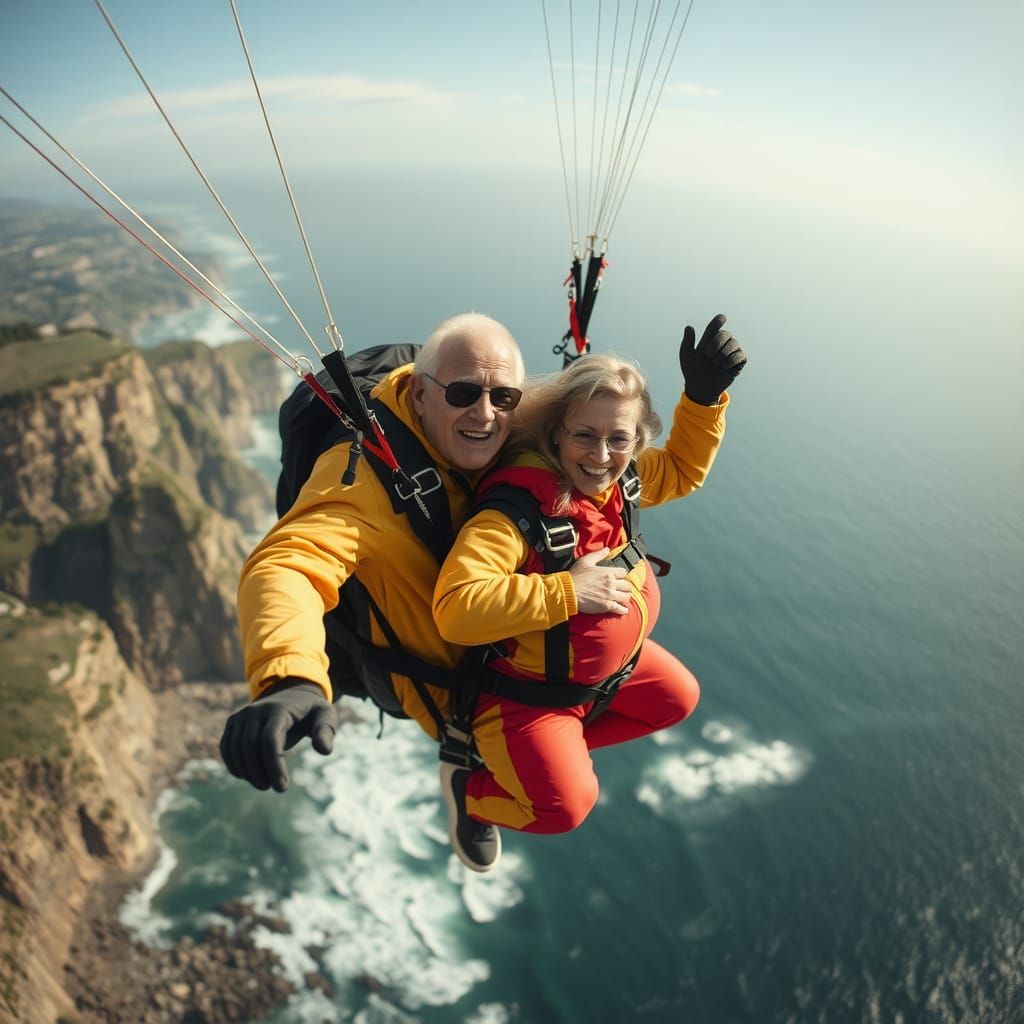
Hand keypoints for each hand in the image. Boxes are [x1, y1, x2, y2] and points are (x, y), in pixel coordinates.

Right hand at [219, 678, 336, 791]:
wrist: (292, 695)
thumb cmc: (310, 711)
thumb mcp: (325, 716)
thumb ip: (326, 731)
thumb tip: (325, 751)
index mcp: (278, 709)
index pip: (270, 740)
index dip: (274, 766)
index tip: (282, 787)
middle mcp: (255, 710)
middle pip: (250, 746)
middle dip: (260, 772)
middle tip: (276, 788)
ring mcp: (241, 715)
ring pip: (235, 749)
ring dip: (247, 772)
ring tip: (264, 784)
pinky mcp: (233, 722)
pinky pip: (226, 747)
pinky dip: (234, 765)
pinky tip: (248, 777)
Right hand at [569, 548, 631, 614]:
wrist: (567, 591)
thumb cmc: (575, 576)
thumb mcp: (585, 561)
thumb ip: (598, 554)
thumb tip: (607, 549)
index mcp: (607, 572)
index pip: (623, 573)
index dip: (621, 575)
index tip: (618, 578)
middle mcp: (611, 584)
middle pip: (627, 586)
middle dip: (625, 587)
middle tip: (621, 589)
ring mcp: (609, 595)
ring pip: (626, 597)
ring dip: (624, 598)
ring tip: (621, 599)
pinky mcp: (606, 606)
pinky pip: (621, 609)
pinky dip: (622, 610)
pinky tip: (622, 610)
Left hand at [678, 313, 746, 405]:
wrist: (700, 388)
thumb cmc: (692, 371)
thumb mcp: (686, 356)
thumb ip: (687, 342)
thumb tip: (688, 327)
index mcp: (709, 339)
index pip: (716, 324)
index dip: (719, 320)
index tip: (721, 319)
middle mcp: (722, 343)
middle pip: (725, 333)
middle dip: (716, 342)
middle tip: (707, 355)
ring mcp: (731, 351)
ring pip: (734, 343)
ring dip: (722, 353)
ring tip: (715, 364)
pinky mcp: (739, 361)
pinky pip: (740, 354)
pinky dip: (731, 360)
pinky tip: (724, 367)